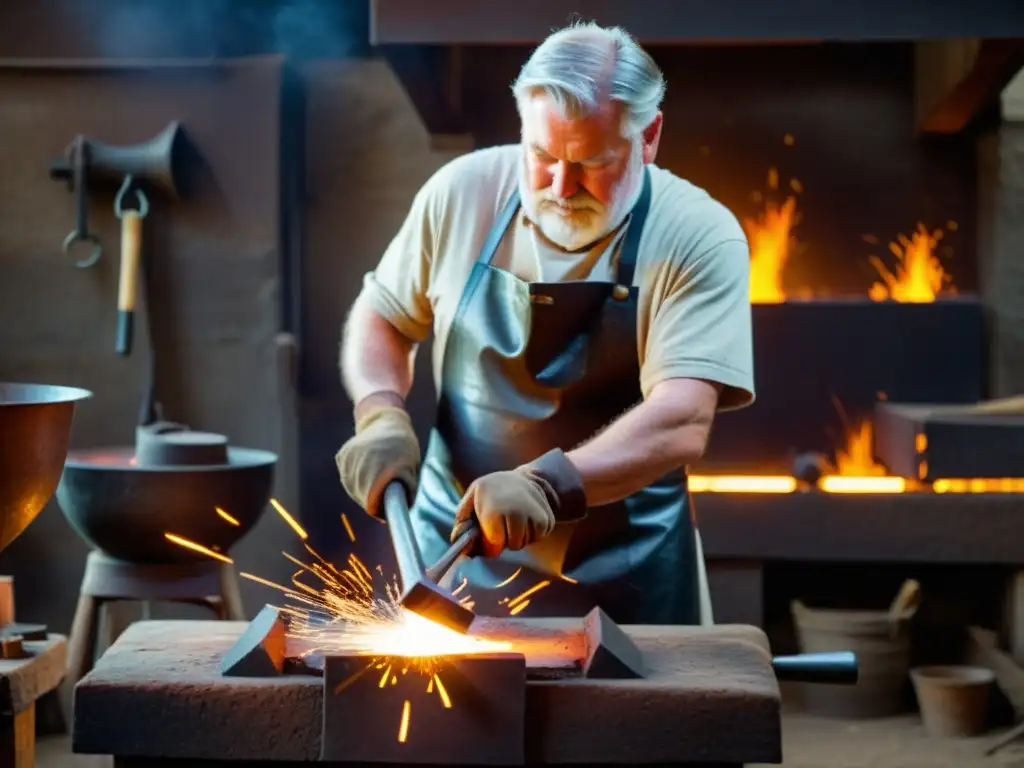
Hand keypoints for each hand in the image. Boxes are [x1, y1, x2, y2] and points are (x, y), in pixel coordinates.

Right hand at [336, 401, 419, 515]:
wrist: (384, 419)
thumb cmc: (403, 446)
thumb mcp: (411, 466)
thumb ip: (405, 487)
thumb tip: (395, 513)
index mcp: (381, 465)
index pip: (373, 497)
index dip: (378, 508)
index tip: (383, 514)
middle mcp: (362, 461)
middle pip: (362, 494)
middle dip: (372, 500)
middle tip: (381, 499)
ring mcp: (350, 458)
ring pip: (352, 487)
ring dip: (362, 491)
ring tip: (374, 485)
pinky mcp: (342, 456)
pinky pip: (347, 477)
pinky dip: (355, 479)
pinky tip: (365, 472)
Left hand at [451, 449, 587, 557]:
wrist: (524, 478)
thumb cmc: (492, 490)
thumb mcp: (471, 499)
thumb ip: (462, 523)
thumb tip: (461, 548)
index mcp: (494, 512)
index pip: (494, 547)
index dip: (491, 544)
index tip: (490, 535)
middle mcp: (516, 515)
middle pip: (512, 545)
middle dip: (506, 540)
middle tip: (503, 524)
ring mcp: (534, 517)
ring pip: (525, 543)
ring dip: (519, 537)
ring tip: (514, 520)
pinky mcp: (548, 520)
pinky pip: (538, 538)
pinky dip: (532, 534)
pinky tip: (526, 519)